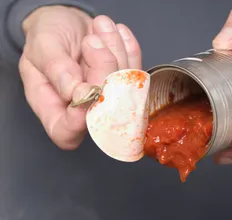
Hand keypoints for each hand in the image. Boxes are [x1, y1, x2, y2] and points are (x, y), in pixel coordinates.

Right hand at [19, 6, 141, 149]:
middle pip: (102, 113)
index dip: (78, 121)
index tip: (85, 90)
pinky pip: (137, 74)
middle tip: (91, 42)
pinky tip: (115, 33)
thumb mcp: (42, 45)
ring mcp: (107, 103)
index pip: (66, 134)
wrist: (66, 21)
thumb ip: (56, 69)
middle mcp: (83, 114)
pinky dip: (128, 48)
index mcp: (53, 112)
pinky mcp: (125, 88)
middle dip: (102, 72)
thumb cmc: (47, 36)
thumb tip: (75, 92)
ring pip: (124, 90)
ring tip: (99, 28)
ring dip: (116, 52)